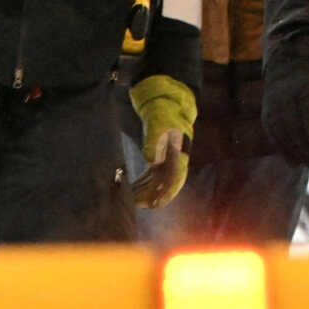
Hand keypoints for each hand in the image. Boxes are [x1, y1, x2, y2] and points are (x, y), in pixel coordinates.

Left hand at [129, 75, 195, 208]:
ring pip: (157, 183)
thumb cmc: (163, 112)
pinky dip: (142, 184)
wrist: (167, 102)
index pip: (174, 179)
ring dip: (145, 192)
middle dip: (152, 196)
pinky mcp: (158, 160)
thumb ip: (153, 140)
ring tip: (131, 200)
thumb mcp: (158, 123)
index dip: (166, 193)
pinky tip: (131, 189)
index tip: (156, 204)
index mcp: (178, 154)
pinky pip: (151, 176)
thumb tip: (150, 159)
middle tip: (137, 205)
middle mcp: (174, 161)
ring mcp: (167, 161)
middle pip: (165, 185)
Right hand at [263, 62, 308, 167]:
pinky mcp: (267, 113)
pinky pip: (272, 134)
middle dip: (304, 146)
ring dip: (292, 151)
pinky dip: (281, 149)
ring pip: (280, 133)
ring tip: (305, 162)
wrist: (289, 64)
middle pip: (293, 127)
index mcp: (304, 89)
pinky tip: (292, 161)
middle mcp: (284, 97)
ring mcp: (273, 106)